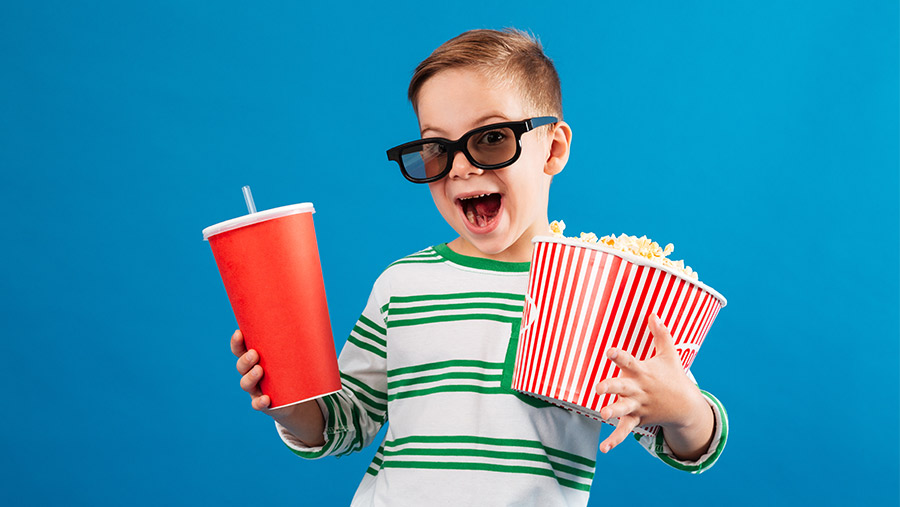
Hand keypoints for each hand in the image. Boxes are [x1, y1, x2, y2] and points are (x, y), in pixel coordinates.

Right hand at [230, 329, 291, 415]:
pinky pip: (257, 404)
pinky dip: (260, 402)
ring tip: (259, 371)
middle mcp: (250, 373)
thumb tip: (313, 317)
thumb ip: (296, 340)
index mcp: (254, 359)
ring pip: (246, 384)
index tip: (239, 333)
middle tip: (254, 354)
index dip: (237, 342)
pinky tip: (266, 399)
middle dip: (245, 359)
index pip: (240, 350)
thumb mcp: (291, 354)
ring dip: (250, 377)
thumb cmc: (292, 369)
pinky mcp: (263, 404)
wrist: (295, 398)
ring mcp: (255, 390)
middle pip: (241, 366)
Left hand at [594, 314, 706, 453]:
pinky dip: (615, 440)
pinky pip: (624, 431)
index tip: (608, 351)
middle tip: (598, 388)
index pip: (629, 361)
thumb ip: (660, 334)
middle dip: (611, 387)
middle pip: (622, 387)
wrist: (685, 406)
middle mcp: (639, 390)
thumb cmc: (673, 376)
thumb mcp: (669, 354)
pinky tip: (604, 448)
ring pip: (623, 410)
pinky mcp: (637, 419)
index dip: (618, 356)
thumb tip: (653, 313)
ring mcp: (638, 406)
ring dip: (613, 412)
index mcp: (643, 372)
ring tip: (602, 414)